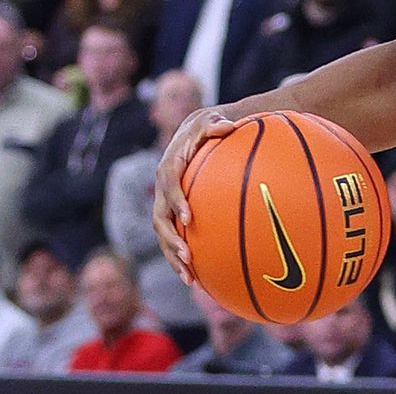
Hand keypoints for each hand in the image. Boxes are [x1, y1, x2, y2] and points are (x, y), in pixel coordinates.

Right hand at [152, 107, 241, 283]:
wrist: (192, 135)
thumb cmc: (205, 129)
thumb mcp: (210, 122)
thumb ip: (217, 126)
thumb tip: (230, 126)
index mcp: (170, 168)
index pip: (169, 187)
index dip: (176, 202)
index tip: (189, 219)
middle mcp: (162, 189)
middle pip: (160, 219)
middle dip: (172, 240)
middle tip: (188, 256)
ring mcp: (165, 204)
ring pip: (163, 236)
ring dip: (173, 257)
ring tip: (189, 277)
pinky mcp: (172, 214)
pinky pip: (172, 239)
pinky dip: (179, 258)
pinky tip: (196, 278)